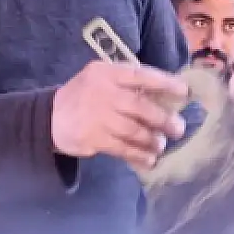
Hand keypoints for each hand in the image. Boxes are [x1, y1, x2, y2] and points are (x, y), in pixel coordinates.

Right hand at [52, 61, 187, 170]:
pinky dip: (139, 156)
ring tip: (161, 146)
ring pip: (134, 131)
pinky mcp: (94, 139)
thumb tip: (165, 98)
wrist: (49, 117)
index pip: (141, 75)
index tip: (184, 92)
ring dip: (152, 141)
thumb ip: (127, 84)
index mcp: (107, 73)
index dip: (165, 83)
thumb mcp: (100, 79)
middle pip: (140, 107)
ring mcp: (98, 117)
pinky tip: (149, 160)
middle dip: (163, 119)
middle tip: (178, 129)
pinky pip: (123, 149)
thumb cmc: (84, 96)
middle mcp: (103, 93)